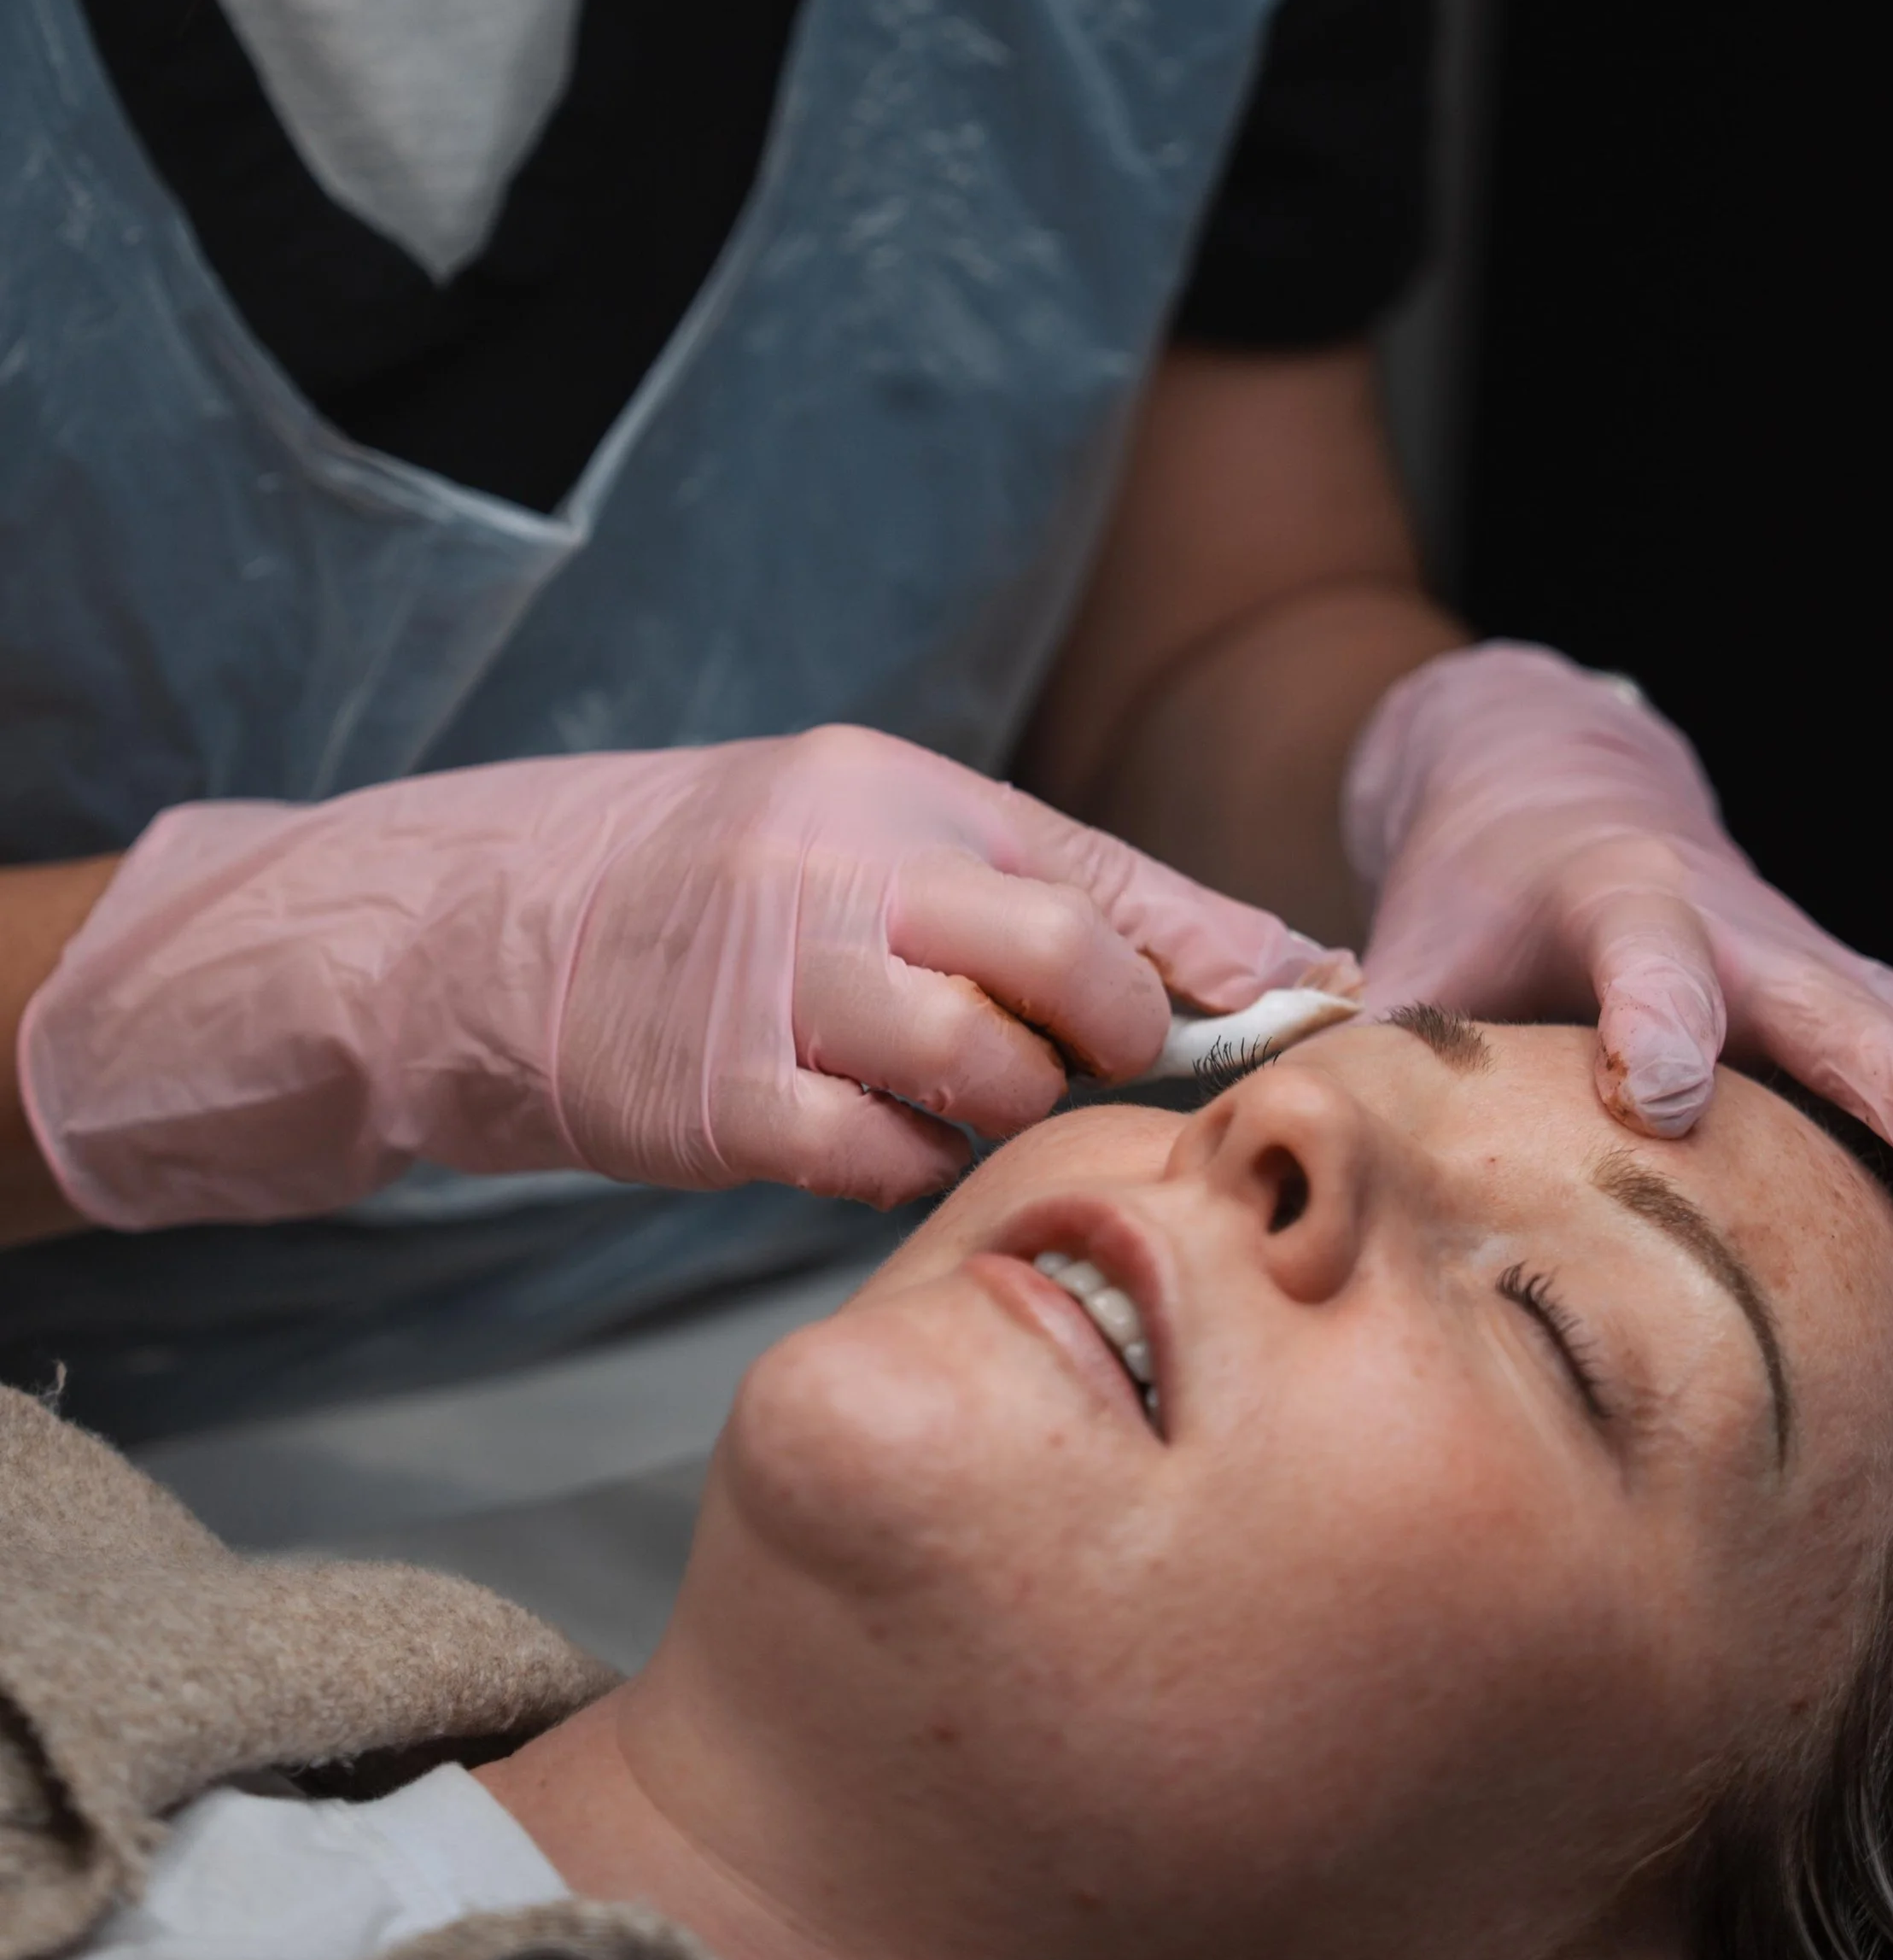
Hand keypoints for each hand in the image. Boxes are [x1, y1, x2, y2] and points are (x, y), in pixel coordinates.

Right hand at [21, 727, 1340, 1228]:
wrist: (502, 930)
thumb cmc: (734, 892)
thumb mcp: (880, 840)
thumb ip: (1053, 895)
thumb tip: (1265, 966)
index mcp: (897, 792)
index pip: (1103, 873)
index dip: (1220, 958)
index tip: (1322, 1013)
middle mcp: (842, 867)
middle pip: (1061, 964)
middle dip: (1121, 1035)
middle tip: (1118, 1066)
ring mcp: (776, 982)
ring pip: (979, 1074)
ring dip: (1012, 1111)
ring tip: (984, 1106)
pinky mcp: (720, 1097)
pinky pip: (876, 1159)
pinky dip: (909, 1167)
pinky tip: (886, 1146)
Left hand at [1344, 645, 1892, 1236]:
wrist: (1555, 785)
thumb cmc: (1467, 891)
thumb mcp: (1408, 946)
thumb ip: (1364, 1037)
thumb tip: (1273, 1141)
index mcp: (1616, 907)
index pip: (1640, 967)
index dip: (1652, 1025)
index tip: (1660, 1101)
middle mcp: (1743, 933)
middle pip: (1841, 1018)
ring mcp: (1819, 967)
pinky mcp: (1859, 993)